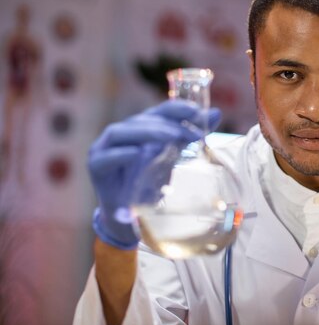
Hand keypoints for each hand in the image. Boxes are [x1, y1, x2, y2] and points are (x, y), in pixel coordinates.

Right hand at [88, 100, 220, 249]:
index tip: (197, 111)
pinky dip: (123, 154)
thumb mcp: (173, 157)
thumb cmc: (149, 182)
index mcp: (140, 128)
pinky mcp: (96, 167)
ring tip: (170, 138)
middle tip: (189, 132)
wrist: (129, 216)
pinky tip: (139, 154)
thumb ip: (190, 135)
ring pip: (121, 133)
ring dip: (147, 133)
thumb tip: (217, 113)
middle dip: (167, 124)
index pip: (158, 111)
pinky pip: (107, 158)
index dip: (176, 108)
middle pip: (141, 120)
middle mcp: (121, 133)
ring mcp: (104, 148)